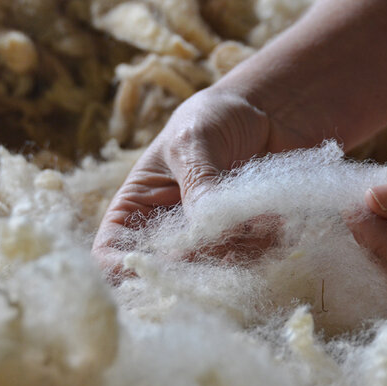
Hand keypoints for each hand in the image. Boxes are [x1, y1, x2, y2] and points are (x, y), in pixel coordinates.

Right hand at [93, 88, 298, 275]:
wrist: (267, 110)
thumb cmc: (214, 117)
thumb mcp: (193, 141)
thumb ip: (197, 183)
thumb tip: (204, 228)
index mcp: (136, 209)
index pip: (111, 255)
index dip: (126, 270)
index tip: (160, 266)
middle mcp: (168, 235)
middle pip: (166, 275)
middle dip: (194, 269)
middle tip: (224, 247)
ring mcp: (210, 243)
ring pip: (215, 275)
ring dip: (239, 255)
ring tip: (259, 219)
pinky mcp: (248, 243)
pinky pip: (254, 263)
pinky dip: (267, 247)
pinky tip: (276, 218)